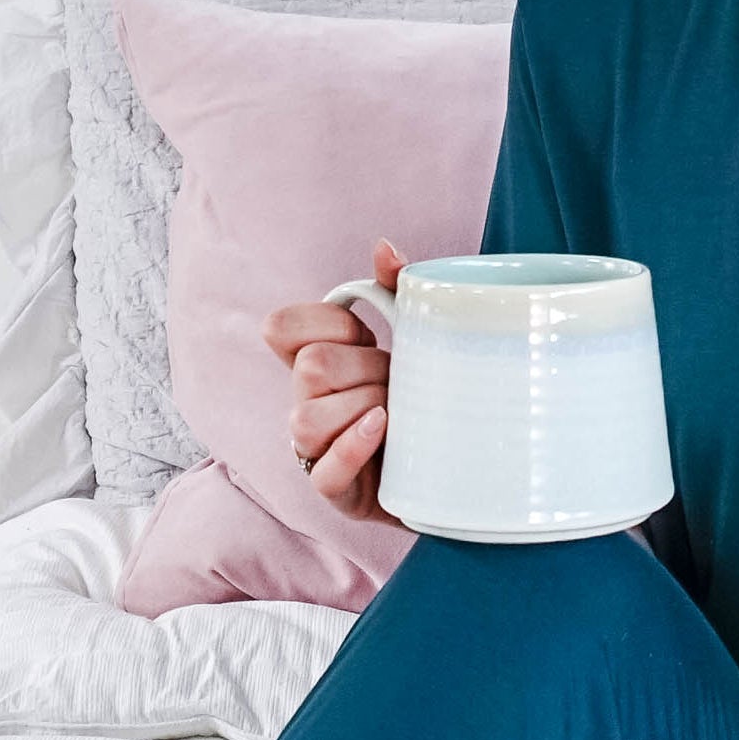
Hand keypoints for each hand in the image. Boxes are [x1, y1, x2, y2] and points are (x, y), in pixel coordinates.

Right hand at [261, 237, 403, 523]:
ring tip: (398, 411)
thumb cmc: (425, 396)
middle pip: (308, 368)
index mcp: (314, 362)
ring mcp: (316, 451)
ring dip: (362, 406)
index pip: (280, 327)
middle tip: (398, 378)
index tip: (367, 333)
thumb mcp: (415, 338)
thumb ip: (397, 290)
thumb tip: (385, 248)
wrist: (458, 466)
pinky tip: (385, 429)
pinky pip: (325, 472)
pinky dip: (354, 445)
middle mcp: (305, 404)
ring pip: (307, 419)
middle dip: (364, 367)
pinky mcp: (337, 491)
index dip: (326, 322)